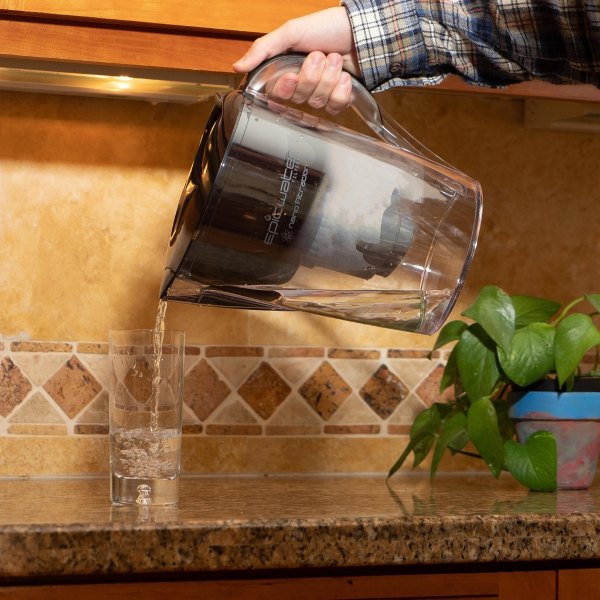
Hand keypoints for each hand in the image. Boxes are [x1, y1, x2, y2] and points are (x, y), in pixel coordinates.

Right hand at [232, 7, 358, 113]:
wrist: (360, 30)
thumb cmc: (326, 27)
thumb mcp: (291, 31)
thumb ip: (264, 49)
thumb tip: (237, 67)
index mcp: (287, 71)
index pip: (277, 93)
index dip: (285, 88)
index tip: (292, 75)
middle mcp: (302, 85)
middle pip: (300, 97)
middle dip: (313, 75)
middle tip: (320, 55)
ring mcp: (321, 94)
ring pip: (318, 101)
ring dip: (330, 77)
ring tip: (335, 58)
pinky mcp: (338, 100)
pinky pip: (335, 106)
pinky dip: (342, 89)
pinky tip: (345, 76)